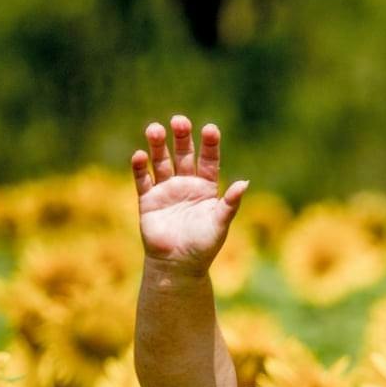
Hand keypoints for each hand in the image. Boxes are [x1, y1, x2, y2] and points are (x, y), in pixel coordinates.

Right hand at [132, 114, 247, 276]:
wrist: (178, 266)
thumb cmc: (204, 246)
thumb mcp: (220, 223)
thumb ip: (231, 203)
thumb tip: (245, 182)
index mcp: (207, 188)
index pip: (209, 160)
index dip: (209, 145)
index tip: (210, 128)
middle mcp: (186, 185)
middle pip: (184, 155)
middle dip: (182, 137)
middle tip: (179, 121)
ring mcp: (166, 190)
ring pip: (161, 162)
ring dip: (157, 146)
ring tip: (155, 129)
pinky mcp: (148, 200)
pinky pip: (143, 180)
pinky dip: (140, 167)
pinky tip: (140, 155)